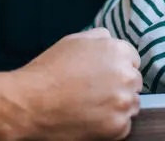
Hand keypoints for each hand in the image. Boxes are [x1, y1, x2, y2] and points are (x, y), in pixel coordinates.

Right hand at [11, 28, 141, 139]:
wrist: (30, 103)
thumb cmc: (48, 71)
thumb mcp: (74, 41)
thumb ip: (100, 38)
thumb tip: (112, 41)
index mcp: (117, 51)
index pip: (133, 60)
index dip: (117, 67)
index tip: (104, 75)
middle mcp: (125, 75)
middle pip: (134, 82)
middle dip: (119, 86)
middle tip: (95, 91)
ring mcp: (123, 103)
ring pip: (132, 104)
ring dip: (117, 106)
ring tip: (91, 105)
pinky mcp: (118, 127)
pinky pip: (124, 126)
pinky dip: (111, 125)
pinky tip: (90, 118)